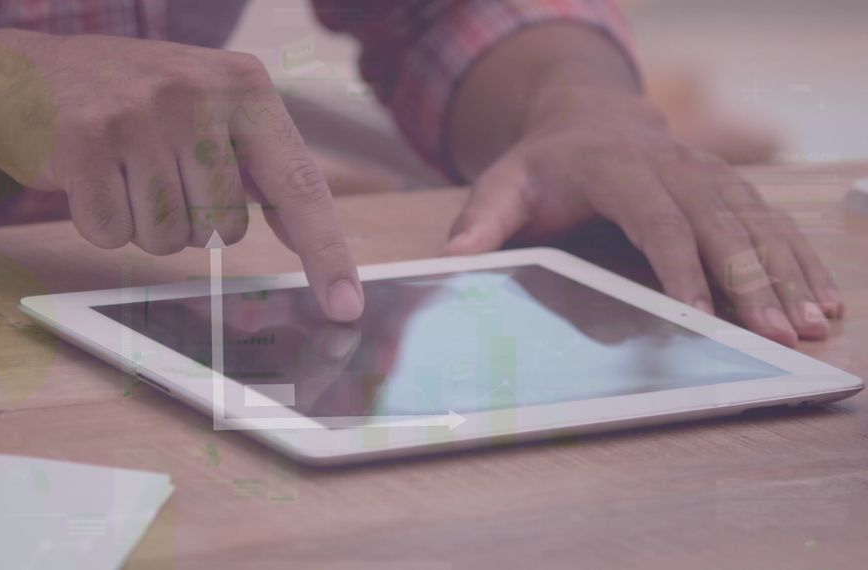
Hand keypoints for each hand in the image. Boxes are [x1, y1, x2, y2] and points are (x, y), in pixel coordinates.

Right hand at [0, 30, 362, 321]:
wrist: (23, 72)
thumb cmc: (130, 99)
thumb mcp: (206, 105)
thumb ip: (256, 162)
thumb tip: (305, 235)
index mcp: (243, 87)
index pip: (300, 185)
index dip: (326, 253)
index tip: (347, 307)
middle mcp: (198, 95)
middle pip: (223, 230)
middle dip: (189, 221)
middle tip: (155, 171)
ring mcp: (139, 115)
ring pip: (169, 239)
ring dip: (143, 223)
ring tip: (121, 171)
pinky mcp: (86, 142)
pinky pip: (113, 233)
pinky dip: (101, 222)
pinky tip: (88, 176)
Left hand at [445, 87, 840, 346]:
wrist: (587, 118)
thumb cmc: (543, 165)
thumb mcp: (502, 184)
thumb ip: (482, 220)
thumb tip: (455, 257)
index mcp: (617, 167)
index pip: (656, 220)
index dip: (681, 267)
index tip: (701, 315)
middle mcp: (672, 166)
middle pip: (720, 224)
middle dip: (752, 282)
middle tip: (777, 335)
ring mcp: (707, 173)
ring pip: (757, 222)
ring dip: (787, 274)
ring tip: (811, 324)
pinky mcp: (729, 186)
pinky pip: (774, 220)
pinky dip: (800, 258)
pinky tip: (824, 297)